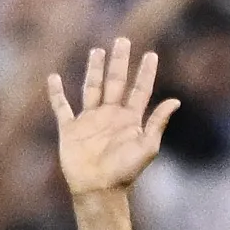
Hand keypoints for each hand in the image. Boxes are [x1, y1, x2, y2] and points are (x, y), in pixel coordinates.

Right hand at [49, 36, 176, 199]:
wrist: (98, 189)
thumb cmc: (125, 172)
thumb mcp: (147, 147)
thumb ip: (158, 123)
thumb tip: (175, 101)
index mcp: (130, 119)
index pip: (139, 90)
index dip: (146, 73)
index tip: (151, 54)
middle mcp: (110, 116)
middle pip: (115, 82)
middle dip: (119, 62)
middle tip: (122, 40)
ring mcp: (90, 121)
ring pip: (91, 88)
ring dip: (94, 69)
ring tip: (97, 50)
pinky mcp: (71, 129)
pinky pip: (61, 107)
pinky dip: (56, 93)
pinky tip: (53, 77)